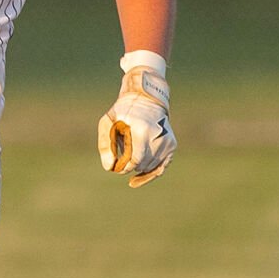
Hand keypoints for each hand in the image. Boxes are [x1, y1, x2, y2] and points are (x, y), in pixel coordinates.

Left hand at [97, 62, 174, 187]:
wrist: (147, 98)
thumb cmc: (124, 111)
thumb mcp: (108, 122)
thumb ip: (106, 145)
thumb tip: (110, 168)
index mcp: (142, 131)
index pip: (134, 161)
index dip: (123, 167)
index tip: (116, 166)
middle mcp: (158, 137)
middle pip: (142, 165)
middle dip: (130, 166)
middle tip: (121, 158)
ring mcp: (167, 142)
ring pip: (150, 167)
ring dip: (138, 166)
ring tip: (132, 151)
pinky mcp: (172, 145)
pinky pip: (161, 168)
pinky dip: (149, 173)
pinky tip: (137, 179)